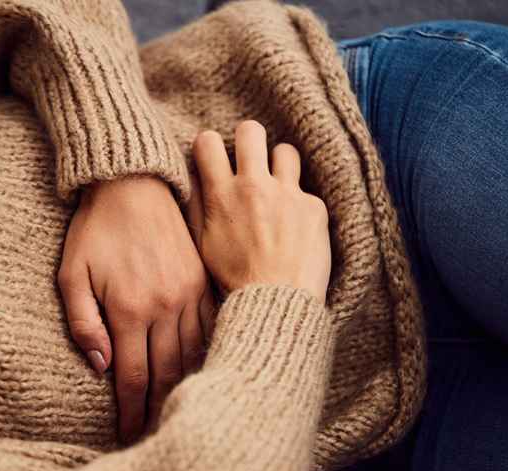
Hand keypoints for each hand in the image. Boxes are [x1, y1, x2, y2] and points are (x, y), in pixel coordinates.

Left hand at [58, 175, 216, 444]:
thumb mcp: (71, 274)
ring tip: (177, 414)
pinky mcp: (203, 280)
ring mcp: (189, 293)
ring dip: (184, 389)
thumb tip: (101, 366)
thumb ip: (83, 323)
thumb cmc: (94, 230)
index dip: (130, 413)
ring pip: (192, 356)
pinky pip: (209, 328)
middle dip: (158, 411)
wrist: (132, 184)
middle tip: (153, 437)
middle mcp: (164, 306)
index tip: (127, 436)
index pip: (133, 378)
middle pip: (166, 375)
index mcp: (129, 308)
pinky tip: (201, 373)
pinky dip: (204, 355)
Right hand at [187, 120, 330, 301]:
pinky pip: (307, 191)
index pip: (208, 141)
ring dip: (280, 165)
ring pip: (286, 150)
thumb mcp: (202, 246)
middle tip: (250, 160)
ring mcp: (287, 195)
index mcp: (221, 196)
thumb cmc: (233, 281)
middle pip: (251, 130)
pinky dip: (301, 206)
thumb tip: (194, 179)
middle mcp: (254, 187)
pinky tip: (296, 230)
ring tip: (277, 188)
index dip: (211, 146)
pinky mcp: (314, 207)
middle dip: (249, 140)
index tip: (217, 159)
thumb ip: (196, 208)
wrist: (274, 303)